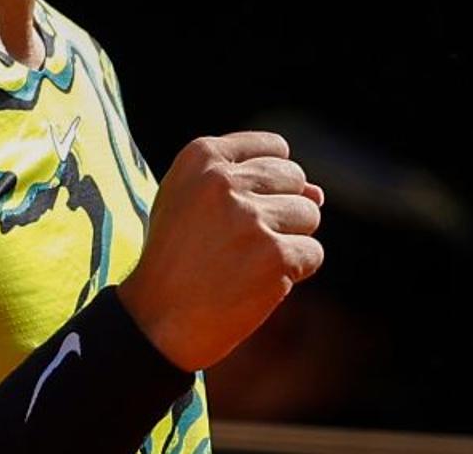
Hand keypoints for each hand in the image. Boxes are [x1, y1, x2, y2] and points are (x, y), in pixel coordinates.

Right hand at [117, 132, 324, 371]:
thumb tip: (319, 194)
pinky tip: (256, 285)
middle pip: (295, 180)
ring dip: (289, 241)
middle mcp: (225, 181)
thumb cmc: (177, 262)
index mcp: (200, 156)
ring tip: (246, 263)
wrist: (153, 324)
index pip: (273, 148)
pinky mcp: (274, 255)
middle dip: (281, 211)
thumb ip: (253, 186)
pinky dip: (294, 273)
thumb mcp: (195, 205)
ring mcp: (250, 218)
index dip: (270, 182)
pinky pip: (313, 254)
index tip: (244, 209)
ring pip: (309, 215)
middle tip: (240, 244)